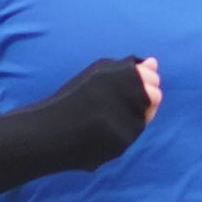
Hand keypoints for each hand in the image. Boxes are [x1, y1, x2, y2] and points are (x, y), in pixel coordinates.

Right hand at [51, 50, 167, 167]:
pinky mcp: (124, 139)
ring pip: (144, 118)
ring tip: (102, 121)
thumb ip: (127, 69)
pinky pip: (132, 136)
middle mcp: (123, 90)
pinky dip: (120, 136)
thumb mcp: (96, 76)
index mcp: (116, 71)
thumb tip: (154, 62)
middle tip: (114, 108)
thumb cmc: (71, 102)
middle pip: (155, 96)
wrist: (47, 132)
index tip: (126, 92)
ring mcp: (125, 115)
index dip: (142, 86)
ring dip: (130, 120)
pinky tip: (99, 135)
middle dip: (143, 102)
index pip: (152, 77)